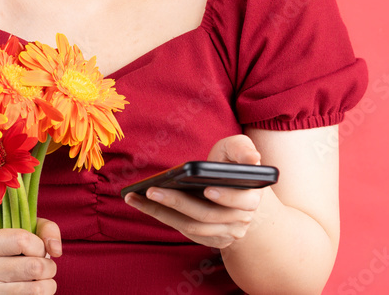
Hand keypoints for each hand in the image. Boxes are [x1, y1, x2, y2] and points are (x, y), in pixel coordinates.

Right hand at [0, 217, 61, 293]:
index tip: (38, 250)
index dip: (39, 246)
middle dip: (48, 266)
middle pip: (33, 267)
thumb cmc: (11, 253)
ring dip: (48, 285)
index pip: (22, 240)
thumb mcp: (23, 231)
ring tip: (41, 280)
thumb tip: (56, 250)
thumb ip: (45, 230)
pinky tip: (32, 290)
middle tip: (45, 267)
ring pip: (35, 290)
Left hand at [123, 135, 263, 249]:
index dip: (225, 196)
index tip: (207, 189)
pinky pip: (183, 231)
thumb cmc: (233, 164)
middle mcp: (240, 220)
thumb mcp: (239, 149)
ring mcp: (225, 233)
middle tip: (151, 190)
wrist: (239, 189)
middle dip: (178, 203)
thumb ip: (243, 149)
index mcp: (252, 197)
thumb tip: (252, 159)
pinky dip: (163, 218)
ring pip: (191, 227)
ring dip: (161, 213)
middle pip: (207, 215)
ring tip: (136, 198)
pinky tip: (143, 204)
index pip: (241, 201)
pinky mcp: (209, 238)